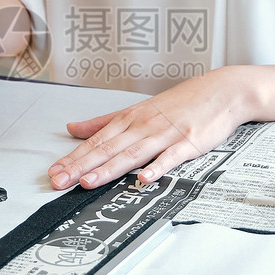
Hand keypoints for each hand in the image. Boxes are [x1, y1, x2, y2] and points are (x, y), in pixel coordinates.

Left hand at [48, 68, 256, 189]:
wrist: (221, 92)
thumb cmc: (180, 103)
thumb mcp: (138, 109)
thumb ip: (104, 122)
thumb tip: (73, 129)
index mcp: (130, 119)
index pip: (95, 141)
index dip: (73, 157)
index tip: (54, 172)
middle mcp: (143, 126)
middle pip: (107, 149)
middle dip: (81, 167)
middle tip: (59, 182)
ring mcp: (165, 135)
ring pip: (132, 154)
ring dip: (109, 169)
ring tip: (89, 182)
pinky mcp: (188, 143)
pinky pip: (170, 158)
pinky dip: (156, 168)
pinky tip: (143, 179)